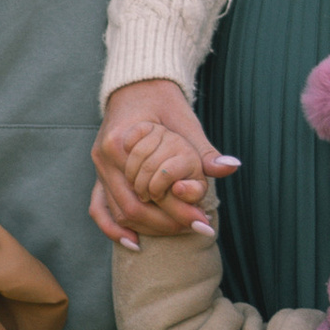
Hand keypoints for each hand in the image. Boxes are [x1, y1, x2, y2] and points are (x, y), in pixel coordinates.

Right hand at [90, 78, 235, 246]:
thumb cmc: (163, 102)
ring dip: (147, 228)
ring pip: (117, 212)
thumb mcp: (185, 122)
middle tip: (196, 228)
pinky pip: (99, 208)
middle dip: (165, 224)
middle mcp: (103, 158)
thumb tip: (231, 167)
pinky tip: (135, 242)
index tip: (203, 220)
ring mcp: (98, 168)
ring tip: (178, 232)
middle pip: (131, 207)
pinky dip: (114, 228)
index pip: (148, 191)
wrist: (138, 86)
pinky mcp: (99, 174)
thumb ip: (204, 149)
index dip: (177, 210)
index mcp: (120, 142)